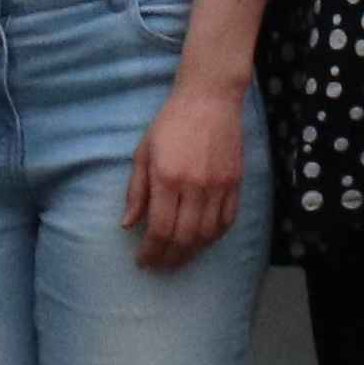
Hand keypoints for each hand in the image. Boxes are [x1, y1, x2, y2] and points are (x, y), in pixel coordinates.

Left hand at [125, 69, 248, 267]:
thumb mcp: (144, 152)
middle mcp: (194, 186)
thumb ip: (136, 190)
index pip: (159, 228)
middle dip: (169, 258)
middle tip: (159, 266)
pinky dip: (214, 238)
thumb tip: (127, 224)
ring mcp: (218, 186)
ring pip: (207, 235)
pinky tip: (202, 242)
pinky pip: (227, 221)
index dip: (150, 251)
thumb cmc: (170, 122)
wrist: (209, 98)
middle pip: (183, 238)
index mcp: (167, 178)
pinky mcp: (235, 183)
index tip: (143, 261)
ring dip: (191, 253)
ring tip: (178, 259)